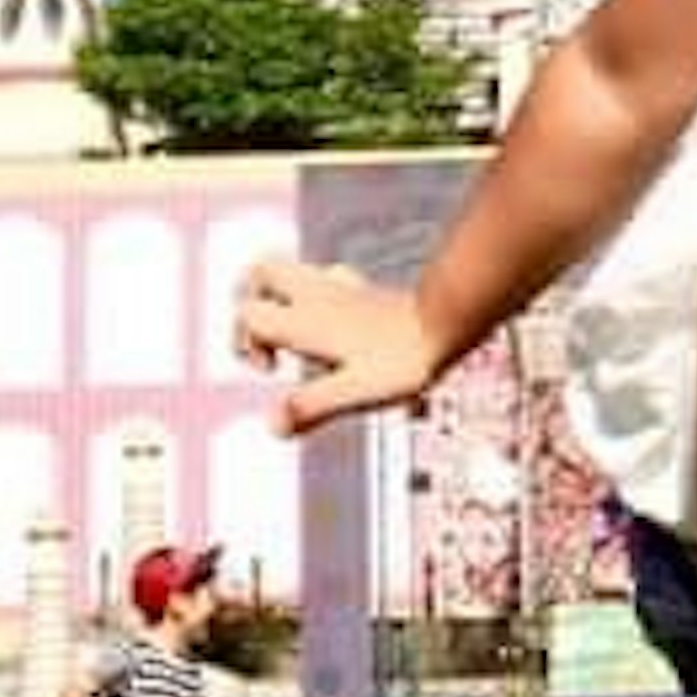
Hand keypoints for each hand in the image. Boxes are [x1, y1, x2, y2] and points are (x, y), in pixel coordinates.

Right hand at [232, 256, 438, 433]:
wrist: (450, 321)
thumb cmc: (405, 360)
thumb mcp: (356, 392)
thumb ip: (311, 407)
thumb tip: (273, 426)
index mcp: (306, 320)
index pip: (248, 314)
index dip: (247, 343)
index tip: (275, 371)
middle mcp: (316, 295)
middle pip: (259, 272)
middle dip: (251, 305)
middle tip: (271, 341)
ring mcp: (339, 287)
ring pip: (290, 270)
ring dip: (280, 299)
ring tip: (298, 336)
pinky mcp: (361, 288)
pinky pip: (324, 279)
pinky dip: (315, 297)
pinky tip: (335, 327)